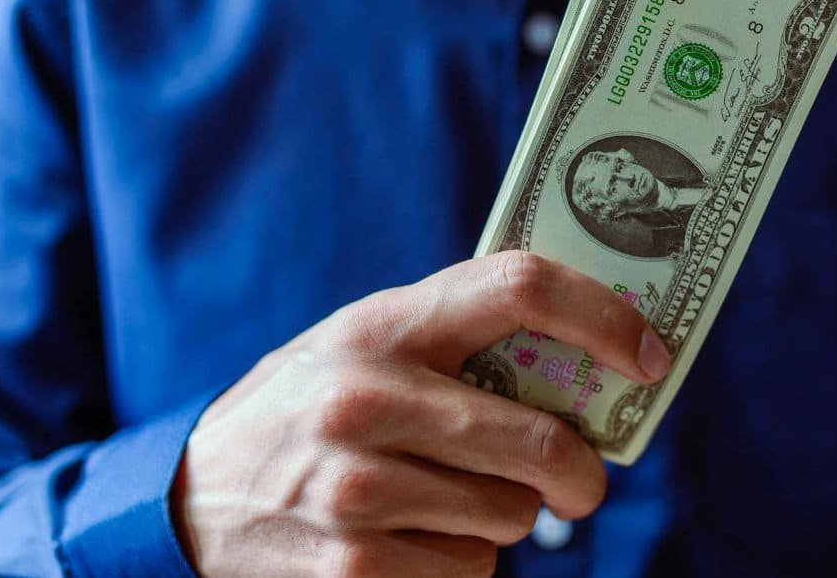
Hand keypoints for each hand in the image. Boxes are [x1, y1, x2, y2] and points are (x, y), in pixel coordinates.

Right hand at [169, 251, 670, 576]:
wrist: (188, 501)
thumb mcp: (359, 347)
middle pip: (538, 440)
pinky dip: (461, 564)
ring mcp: (357, 489)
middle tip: (580, 483)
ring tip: (437, 500)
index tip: (649, 355)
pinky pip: (471, 573)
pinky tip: (407, 541)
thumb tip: (583, 358)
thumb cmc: (303, 410)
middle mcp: (366, 399)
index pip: (517, 287)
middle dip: (580, 473)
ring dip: (499, 518)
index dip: (602, 317)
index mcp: (381, 326)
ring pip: (510, 518)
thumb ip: (452, 340)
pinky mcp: (355, 567)